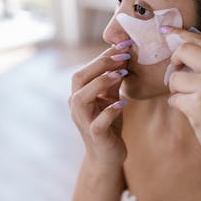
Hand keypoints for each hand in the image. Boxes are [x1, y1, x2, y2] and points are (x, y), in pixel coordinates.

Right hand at [68, 40, 132, 166]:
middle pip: (79, 78)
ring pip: (82, 97)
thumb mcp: (111, 99)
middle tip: (123, 55)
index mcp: (79, 94)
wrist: (107, 157)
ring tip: (121, 74)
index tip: (123, 44)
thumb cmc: (108, 125)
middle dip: (100, 64)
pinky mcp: (94, 135)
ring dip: (100, 82)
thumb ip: (113, 81)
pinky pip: (98, 122)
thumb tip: (123, 55)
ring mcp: (83, 121)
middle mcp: (76, 106)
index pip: (86, 69)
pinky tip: (122, 104)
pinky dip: (109, 111)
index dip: (103, 55)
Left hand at [163, 27, 200, 164]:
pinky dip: (178, 106)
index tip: (165, 32)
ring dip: (177, 91)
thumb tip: (183, 42)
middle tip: (179, 78)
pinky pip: (173, 98)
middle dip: (175, 64)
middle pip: (185, 51)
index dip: (180, 35)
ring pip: (175, 77)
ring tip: (193, 102)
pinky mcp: (199, 104)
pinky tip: (194, 114)